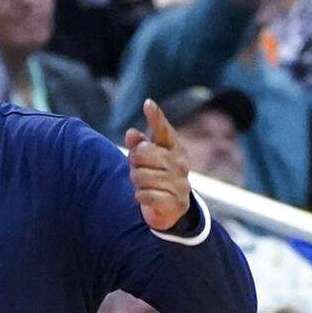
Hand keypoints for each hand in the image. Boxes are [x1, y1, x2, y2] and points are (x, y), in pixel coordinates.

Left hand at [125, 99, 191, 230]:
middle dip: (134, 162)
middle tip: (138, 168)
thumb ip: (138, 145)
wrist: (171, 209)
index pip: (164, 130)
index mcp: (173, 147)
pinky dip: (140, 196)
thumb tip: (131, 133)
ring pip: (142, 176)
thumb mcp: (144, 159)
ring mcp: (180, 183)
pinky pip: (146, 195)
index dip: (156, 117)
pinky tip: (145, 196)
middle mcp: (180, 163)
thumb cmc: (155, 175)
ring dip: (136, 182)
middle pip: (144, 153)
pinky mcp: (175, 202)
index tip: (147, 103)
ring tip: (143, 184)